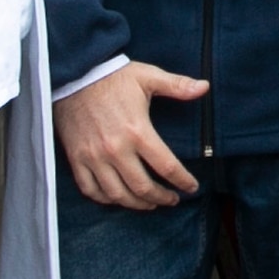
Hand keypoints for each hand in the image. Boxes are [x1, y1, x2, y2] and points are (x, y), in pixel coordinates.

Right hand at [56, 63, 209, 209]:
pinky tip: (118, 197)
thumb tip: (204, 87)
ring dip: (137, 204)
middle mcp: (116, 149)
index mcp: (137, 131)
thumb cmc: (112, 77)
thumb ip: (177, 85)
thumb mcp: (147, 76)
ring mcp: (94, 156)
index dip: (183, 181)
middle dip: (161, 198)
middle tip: (172, 200)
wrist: (74, 75)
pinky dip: (106, 199)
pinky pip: (90, 189)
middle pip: (143, 187)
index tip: (191, 187)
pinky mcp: (77, 158)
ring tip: (149, 203)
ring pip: (118, 194)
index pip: (167, 166)